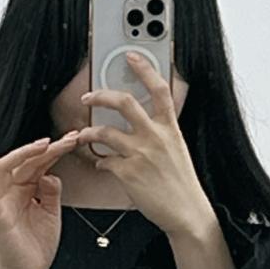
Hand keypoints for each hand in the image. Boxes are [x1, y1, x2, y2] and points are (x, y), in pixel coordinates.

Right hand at [0, 133, 95, 268]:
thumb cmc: (36, 246)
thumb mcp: (51, 213)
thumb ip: (51, 192)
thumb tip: (51, 174)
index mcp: (26, 190)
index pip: (39, 163)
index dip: (56, 150)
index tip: (73, 139)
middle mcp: (13, 192)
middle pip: (26, 162)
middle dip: (45, 148)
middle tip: (66, 139)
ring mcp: (4, 202)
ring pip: (5, 169)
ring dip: (21, 154)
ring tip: (42, 145)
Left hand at [77, 51, 214, 239]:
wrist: (186, 212)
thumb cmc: (181, 184)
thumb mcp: (177, 150)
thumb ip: (161, 133)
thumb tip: (146, 124)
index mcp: (170, 128)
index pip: (159, 89)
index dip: (145, 69)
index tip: (132, 56)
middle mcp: (155, 137)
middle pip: (125, 103)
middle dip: (102, 95)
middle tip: (89, 96)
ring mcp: (141, 154)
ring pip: (105, 131)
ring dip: (88, 132)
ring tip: (83, 134)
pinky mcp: (128, 173)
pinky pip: (104, 161)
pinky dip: (100, 162)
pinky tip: (102, 165)